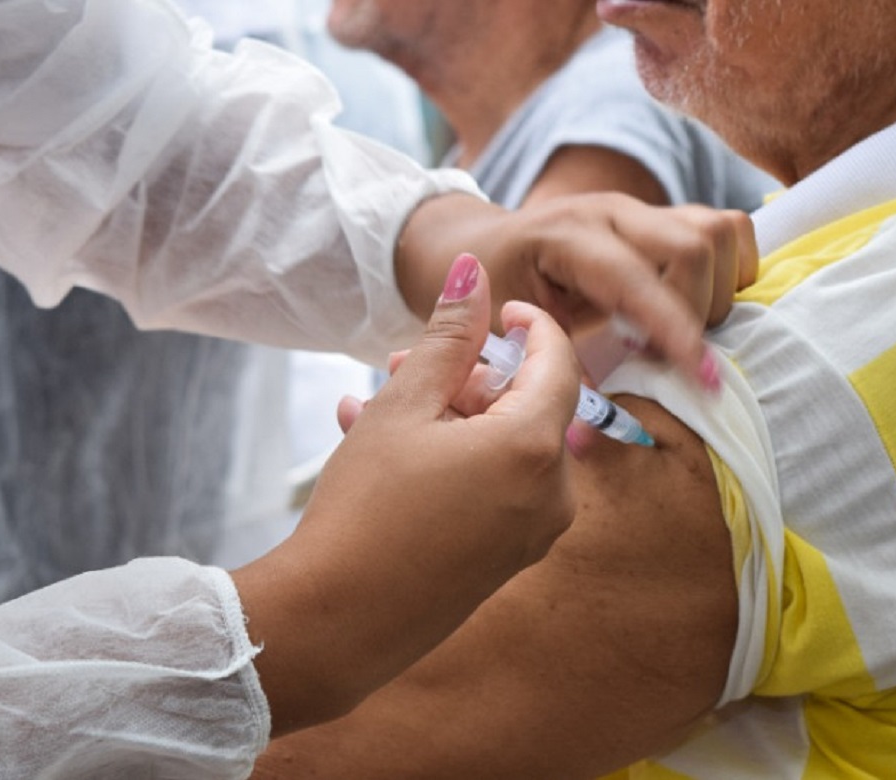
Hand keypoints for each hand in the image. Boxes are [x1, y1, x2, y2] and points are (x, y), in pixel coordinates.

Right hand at [231, 253, 579, 735]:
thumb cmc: (366, 509)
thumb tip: (475, 273)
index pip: (557, 361)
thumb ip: (449, 336)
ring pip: (502, 447)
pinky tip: (380, 446)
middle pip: (527, 407)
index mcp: (535, 448)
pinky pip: (491, 489)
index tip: (495, 308)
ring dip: (447, 417)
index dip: (529, 324)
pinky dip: (450, 460)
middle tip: (405, 363)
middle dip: (467, 376)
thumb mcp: (405, 406)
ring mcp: (531, 534)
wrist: (337, 623)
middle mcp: (551, 495)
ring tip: (374, 402)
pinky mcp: (506, 560)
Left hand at [395, 193, 756, 391]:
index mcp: (565, 238)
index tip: (705, 380)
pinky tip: (696, 310)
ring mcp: (641, 209)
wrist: (484, 245)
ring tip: (685, 332)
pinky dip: (729, 273)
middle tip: (674, 356)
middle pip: (695, 244)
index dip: (675, 330)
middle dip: (701, 310)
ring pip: (720, 231)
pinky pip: (726, 230)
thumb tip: (592, 433)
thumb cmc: (493, 295)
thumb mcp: (507, 338)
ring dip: (721, 290)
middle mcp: (610, 212)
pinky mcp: (663, 216)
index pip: (635, 279)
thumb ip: (550, 374)